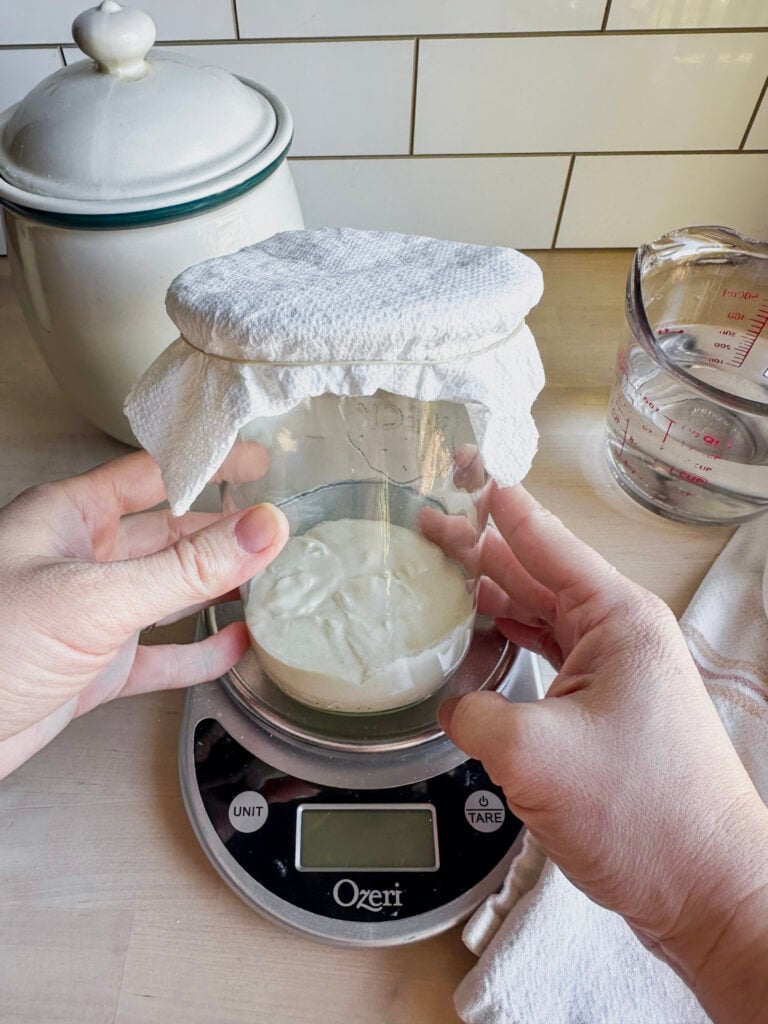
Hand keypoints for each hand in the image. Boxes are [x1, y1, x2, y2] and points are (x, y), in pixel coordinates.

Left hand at [0, 451, 287, 777]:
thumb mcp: (95, 599)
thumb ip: (186, 568)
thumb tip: (262, 529)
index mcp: (70, 517)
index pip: (153, 472)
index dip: (207, 463)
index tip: (259, 462)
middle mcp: (82, 560)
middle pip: (170, 533)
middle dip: (224, 532)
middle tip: (278, 531)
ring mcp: (89, 614)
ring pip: (169, 591)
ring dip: (218, 589)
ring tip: (270, 583)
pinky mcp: (94, 666)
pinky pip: (161, 654)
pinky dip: (200, 652)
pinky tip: (235, 647)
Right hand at [439, 484, 767, 1022]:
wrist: (704, 887)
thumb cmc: (647, 815)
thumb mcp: (532, 753)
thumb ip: (474, 713)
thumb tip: (456, 708)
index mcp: (617, 620)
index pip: (548, 544)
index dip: (502, 510)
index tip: (470, 477)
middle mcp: (620, 638)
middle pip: (538, 576)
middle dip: (481, 551)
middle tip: (430, 529)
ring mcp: (615, 675)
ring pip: (541, 617)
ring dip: (492, 598)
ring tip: (442, 578)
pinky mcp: (604, 712)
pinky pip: (548, 658)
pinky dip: (509, 644)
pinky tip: (478, 642)